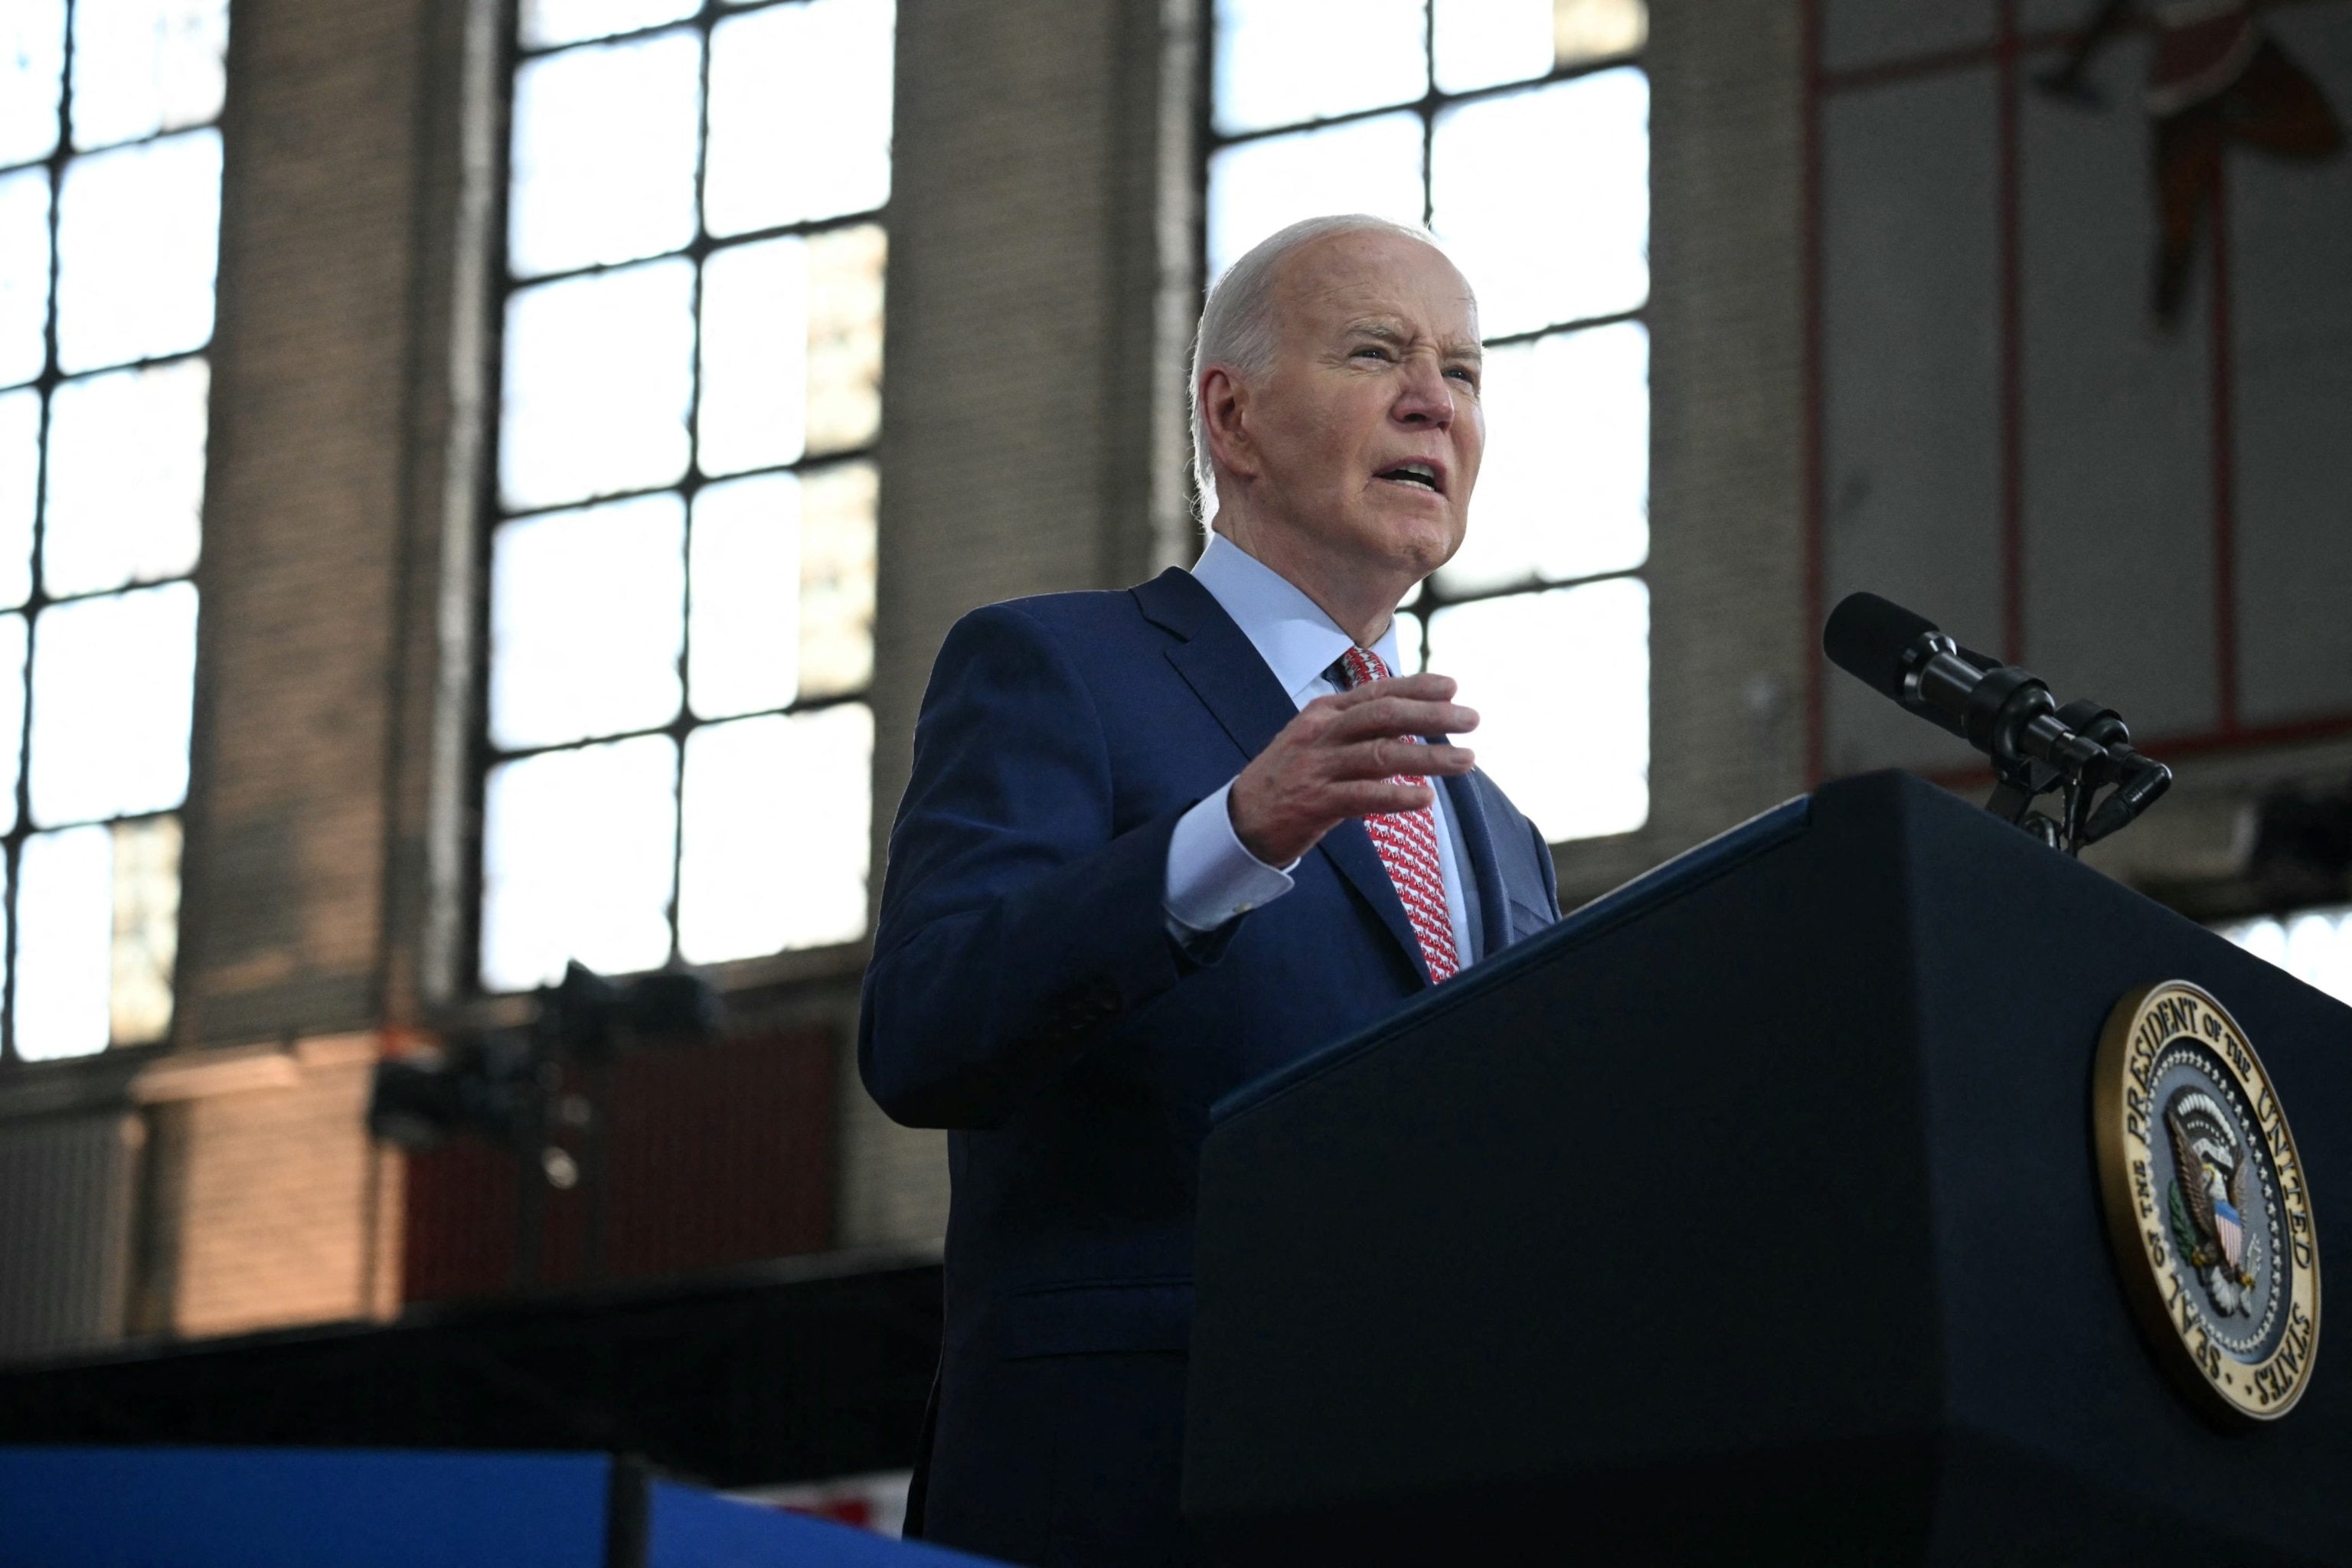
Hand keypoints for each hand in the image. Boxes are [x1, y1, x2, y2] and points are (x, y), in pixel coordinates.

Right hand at [1228, 672, 1477, 866]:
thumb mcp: (1318, 738)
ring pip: (1382, 755)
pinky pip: (1364, 795)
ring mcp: (1318, 767)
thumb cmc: (1290, 776)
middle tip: (1472, 719)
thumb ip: (1358, 727)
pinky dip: (1397, 796)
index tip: (1453, 687)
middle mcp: (1322, 732)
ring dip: (1429, 758)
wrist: (1242, 818)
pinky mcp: (1315, 802)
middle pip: (1384, 716)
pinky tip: (1425, 799)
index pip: (1378, 691)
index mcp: (1325, 711)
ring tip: (1466, 760)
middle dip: (1432, 716)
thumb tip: (1413, 719)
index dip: (1417, 687)